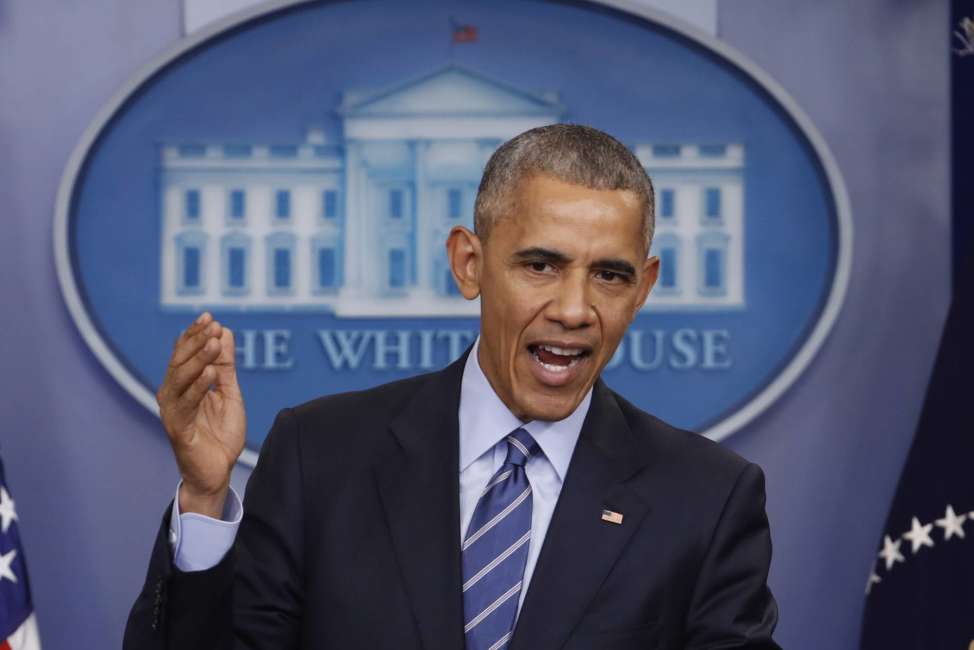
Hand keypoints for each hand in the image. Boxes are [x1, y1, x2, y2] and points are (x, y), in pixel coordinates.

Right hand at [157, 313, 245, 517]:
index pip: (185, 353)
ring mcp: (173, 411)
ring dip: (198, 358)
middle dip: (196, 341)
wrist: (217, 471)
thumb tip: (224, 332)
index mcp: (182, 384)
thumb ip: (225, 365)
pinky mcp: (178, 428)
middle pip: (180, 361)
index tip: (209, 316)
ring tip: (214, 343)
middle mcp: (172, 394)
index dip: (195, 334)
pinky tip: (211, 372)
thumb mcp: (229, 392)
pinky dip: (199, 386)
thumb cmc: (220, 433)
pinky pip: (186, 403)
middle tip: (213, 325)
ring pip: (181, 378)